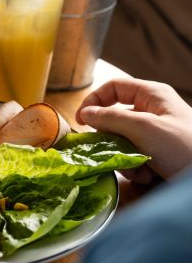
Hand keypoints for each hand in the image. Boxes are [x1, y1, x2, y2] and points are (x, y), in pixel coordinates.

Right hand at [76, 78, 191, 179]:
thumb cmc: (184, 147)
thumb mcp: (143, 128)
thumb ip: (110, 118)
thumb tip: (85, 114)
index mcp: (151, 96)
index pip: (114, 87)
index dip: (94, 101)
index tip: (81, 121)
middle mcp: (153, 112)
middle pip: (114, 118)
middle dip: (111, 139)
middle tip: (110, 151)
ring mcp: (156, 134)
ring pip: (122, 141)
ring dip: (124, 157)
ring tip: (139, 168)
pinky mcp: (158, 155)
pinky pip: (134, 157)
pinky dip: (136, 168)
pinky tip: (149, 175)